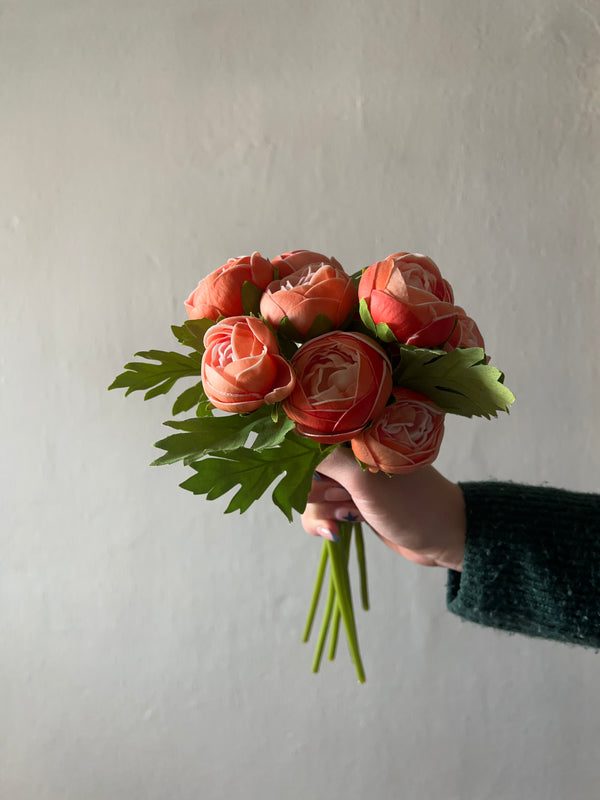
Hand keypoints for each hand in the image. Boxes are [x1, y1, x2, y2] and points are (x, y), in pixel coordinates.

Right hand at [302, 447, 465, 570]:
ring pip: (310, 493)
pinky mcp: (349, 502)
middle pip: (303, 467)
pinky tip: (338, 531)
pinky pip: (319, 511)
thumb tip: (289, 437)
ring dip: (323, 510)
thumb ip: (327, 460)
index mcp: (356, 433)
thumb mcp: (365, 481)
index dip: (299, 455)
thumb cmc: (411, 504)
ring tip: (351, 516)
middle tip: (345, 497)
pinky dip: (324, 523)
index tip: (312, 474)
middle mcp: (349, 451)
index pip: (309, 433)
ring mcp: (349, 478)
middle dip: (317, 491)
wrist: (442, 539)